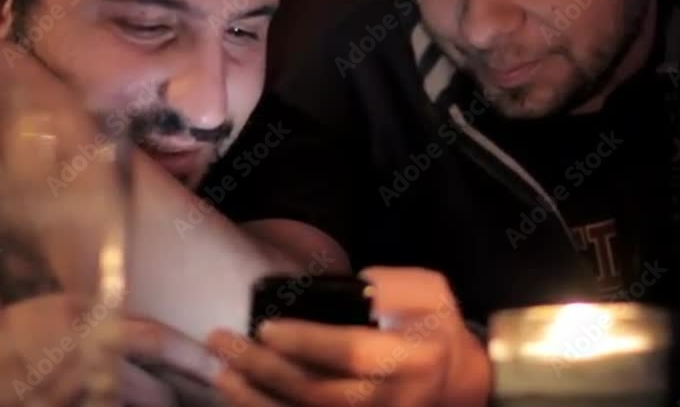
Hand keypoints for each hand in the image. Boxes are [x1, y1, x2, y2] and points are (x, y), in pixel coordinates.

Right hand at [0, 294, 228, 406]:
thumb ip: (108, 316)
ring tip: (165, 402)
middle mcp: (91, 373)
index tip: (223, 364)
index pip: (159, 344)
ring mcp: (79, 405)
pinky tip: (124, 406)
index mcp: (93, 333)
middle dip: (175, 395)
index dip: (197, 357)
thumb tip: (156, 332)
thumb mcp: (64, 307)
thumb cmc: (17, 334)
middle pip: (158, 394)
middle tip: (193, 393)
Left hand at [206, 267, 491, 406]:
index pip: (352, 353)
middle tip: (223, 342)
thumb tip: (353, 287)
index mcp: (410, 356)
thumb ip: (393, 284)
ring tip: (220, 373)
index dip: (306, 342)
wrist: (458, 382)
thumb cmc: (435, 327)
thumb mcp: (430, 290)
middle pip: (318, 391)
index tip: (266, 327)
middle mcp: (389, 397)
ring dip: (256, 399)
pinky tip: (239, 397)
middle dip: (264, 369)